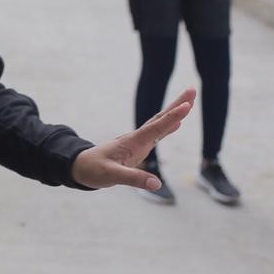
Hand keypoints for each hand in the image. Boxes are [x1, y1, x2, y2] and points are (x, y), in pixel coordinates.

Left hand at [70, 88, 194, 191]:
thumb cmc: (94, 170)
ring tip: (190, 101)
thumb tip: (157, 184)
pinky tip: (178, 123)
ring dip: (175, 113)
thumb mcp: (111, 176)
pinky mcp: (137, 147)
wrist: (81, 166)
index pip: (156, 128)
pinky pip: (156, 134)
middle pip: (160, 119)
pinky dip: (168, 126)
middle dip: (177, 105)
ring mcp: (137, 141)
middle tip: (192, 90)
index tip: (187, 105)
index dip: (172, 117)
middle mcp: (136, 138)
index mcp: (132, 142)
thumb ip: (133, 179)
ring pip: (159, 124)